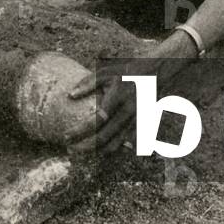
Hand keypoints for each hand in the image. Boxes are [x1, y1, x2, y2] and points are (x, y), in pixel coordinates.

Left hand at [63, 54, 193, 154]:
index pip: (96, 120)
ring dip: (98, 151)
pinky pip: (127, 144)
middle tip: (70, 149)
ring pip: (116, 145)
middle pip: (104, 137)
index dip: (80, 131)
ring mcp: (137, 120)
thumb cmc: (126, 72)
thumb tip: (70, 96)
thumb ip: (87, 83)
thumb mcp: (107, 72)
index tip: (66, 136)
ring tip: (83, 151)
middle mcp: (129, 110)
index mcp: (118, 96)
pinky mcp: (143, 126)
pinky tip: (102, 150)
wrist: (156, 74)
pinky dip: (115, 149)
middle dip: (85, 146)